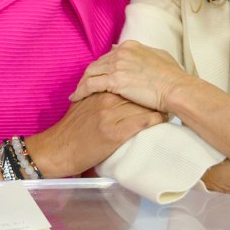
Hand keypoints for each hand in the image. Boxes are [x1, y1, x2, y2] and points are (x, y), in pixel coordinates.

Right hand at [27, 92, 164, 177]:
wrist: (59, 148)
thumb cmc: (72, 128)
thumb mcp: (84, 102)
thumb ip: (98, 90)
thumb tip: (112, 83)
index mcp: (100, 90)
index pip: (128, 80)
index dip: (144, 83)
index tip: (157, 85)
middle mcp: (106, 98)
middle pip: (137, 90)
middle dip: (153, 92)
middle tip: (168, 95)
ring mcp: (111, 115)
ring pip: (142, 104)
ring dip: (158, 105)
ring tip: (171, 106)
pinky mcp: (115, 133)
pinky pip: (142, 122)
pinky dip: (155, 120)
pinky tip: (163, 119)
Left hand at [70, 40, 188, 111]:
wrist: (176, 88)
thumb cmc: (173, 77)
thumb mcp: (159, 56)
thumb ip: (143, 53)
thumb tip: (130, 51)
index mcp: (131, 46)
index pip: (109, 55)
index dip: (102, 67)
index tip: (98, 76)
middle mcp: (121, 52)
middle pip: (97, 64)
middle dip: (90, 75)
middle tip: (83, 87)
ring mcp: (117, 65)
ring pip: (91, 73)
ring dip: (82, 83)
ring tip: (77, 94)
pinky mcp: (115, 80)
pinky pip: (90, 85)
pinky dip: (81, 91)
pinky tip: (76, 98)